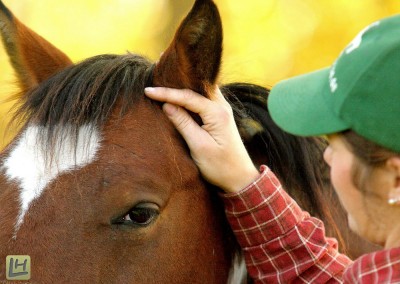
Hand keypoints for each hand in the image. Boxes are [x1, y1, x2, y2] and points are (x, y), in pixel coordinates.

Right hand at [144, 87, 259, 192]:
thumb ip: (183, 123)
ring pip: (200, 91)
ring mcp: (222, 110)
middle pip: (196, 87)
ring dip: (183, 87)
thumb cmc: (220, 166)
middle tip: (156, 77)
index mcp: (217, 113)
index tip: (147, 91)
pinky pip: (203, 99)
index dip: (166, 93)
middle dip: (176, 82)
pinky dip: (190, 96)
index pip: (188, 97)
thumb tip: (167, 105)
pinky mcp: (219, 116)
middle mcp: (222, 107)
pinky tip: (178, 96)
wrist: (239, 178)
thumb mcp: (198, 146)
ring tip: (164, 83)